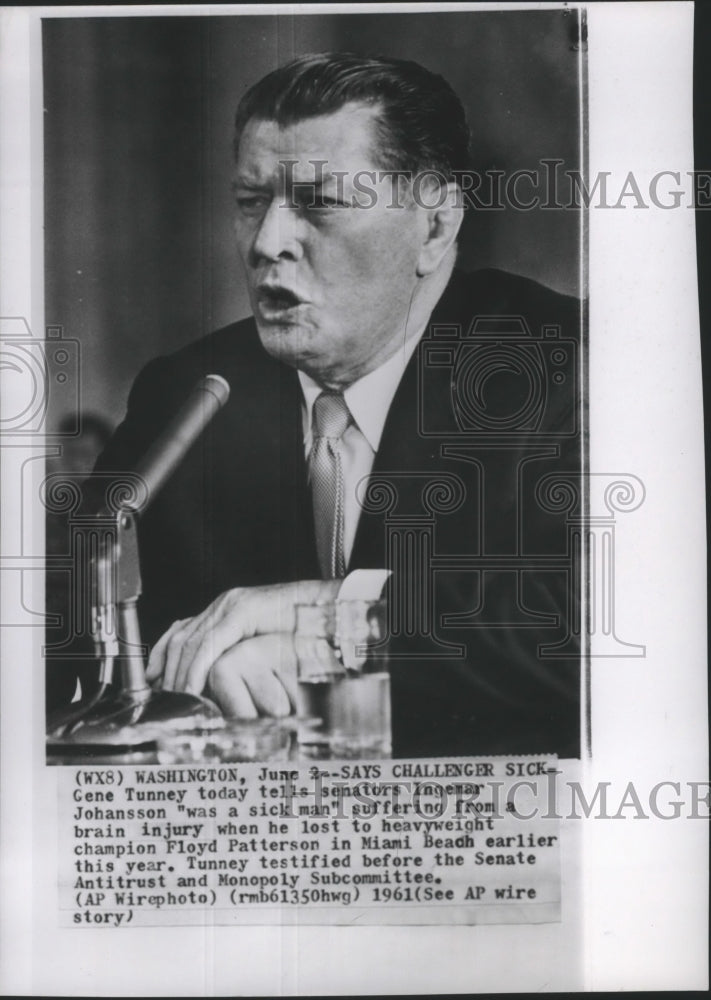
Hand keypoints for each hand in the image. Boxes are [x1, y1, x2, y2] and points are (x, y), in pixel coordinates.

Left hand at [145, 580, 339, 711]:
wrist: (332, 610)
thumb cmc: (306, 631)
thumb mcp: (262, 647)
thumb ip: (238, 656)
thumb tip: (216, 683)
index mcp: (225, 610)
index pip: (180, 630)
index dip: (162, 656)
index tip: (153, 681)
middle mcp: (224, 604)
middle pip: (181, 638)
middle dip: (167, 671)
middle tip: (164, 700)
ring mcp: (233, 605)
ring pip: (192, 643)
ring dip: (182, 676)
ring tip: (179, 702)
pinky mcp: (245, 610)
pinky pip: (212, 643)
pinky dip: (199, 668)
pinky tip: (195, 688)